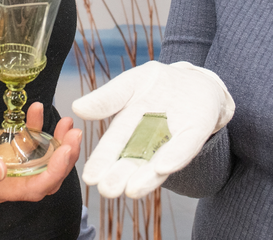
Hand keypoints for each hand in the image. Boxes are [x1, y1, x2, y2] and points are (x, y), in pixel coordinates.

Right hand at [0, 103, 80, 203]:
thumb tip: (1, 172)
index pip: (33, 189)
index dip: (54, 172)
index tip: (67, 149)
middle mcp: (2, 183)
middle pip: (43, 178)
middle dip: (63, 158)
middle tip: (74, 133)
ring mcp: (3, 169)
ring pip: (39, 162)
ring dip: (56, 144)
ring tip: (66, 123)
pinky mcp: (3, 154)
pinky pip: (26, 146)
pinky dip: (36, 129)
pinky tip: (37, 110)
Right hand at [72, 60, 233, 198]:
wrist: (195, 82)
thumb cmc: (159, 84)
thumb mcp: (131, 84)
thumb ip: (108, 98)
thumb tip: (77, 108)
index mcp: (128, 126)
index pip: (113, 146)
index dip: (101, 161)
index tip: (90, 177)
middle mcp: (149, 141)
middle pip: (133, 161)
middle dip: (120, 176)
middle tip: (108, 190)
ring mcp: (173, 141)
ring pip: (156, 163)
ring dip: (145, 178)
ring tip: (131, 190)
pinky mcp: (195, 135)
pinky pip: (185, 148)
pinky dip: (174, 157)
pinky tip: (163, 167)